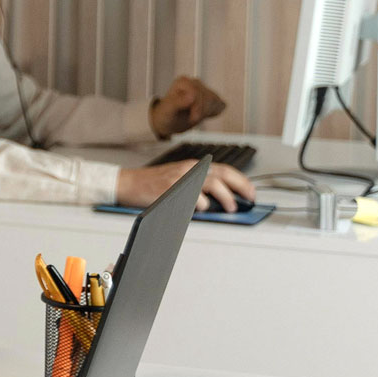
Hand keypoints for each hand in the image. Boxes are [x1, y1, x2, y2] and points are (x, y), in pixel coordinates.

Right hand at [117, 159, 253, 211]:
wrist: (127, 183)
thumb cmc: (151, 184)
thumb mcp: (178, 179)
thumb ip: (198, 185)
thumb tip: (219, 200)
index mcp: (193, 166)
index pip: (224, 169)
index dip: (241, 180)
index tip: (250, 191)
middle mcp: (190, 169)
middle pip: (224, 174)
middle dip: (241, 187)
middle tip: (250, 199)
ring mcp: (181, 178)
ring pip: (213, 184)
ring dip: (226, 197)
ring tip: (231, 208)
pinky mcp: (172, 188)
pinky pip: (194, 197)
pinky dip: (202, 204)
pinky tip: (203, 209)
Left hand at [149, 76, 226, 136]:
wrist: (169, 122)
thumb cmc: (165, 115)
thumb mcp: (167, 110)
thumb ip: (177, 102)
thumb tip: (191, 95)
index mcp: (183, 82)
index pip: (197, 92)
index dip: (197, 107)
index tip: (192, 117)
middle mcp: (194, 83)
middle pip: (208, 97)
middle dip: (202, 111)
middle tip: (192, 119)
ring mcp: (204, 89)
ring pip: (215, 100)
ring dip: (207, 112)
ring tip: (194, 116)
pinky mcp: (211, 97)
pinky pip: (220, 105)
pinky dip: (214, 112)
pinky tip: (203, 115)